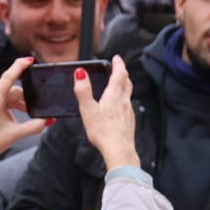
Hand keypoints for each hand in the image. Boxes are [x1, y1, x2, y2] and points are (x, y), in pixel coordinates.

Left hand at [0, 56, 47, 180]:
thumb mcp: (15, 134)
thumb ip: (34, 126)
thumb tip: (48, 120)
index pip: (8, 77)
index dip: (20, 66)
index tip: (30, 60)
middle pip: (13, 91)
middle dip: (25, 101)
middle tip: (35, 113)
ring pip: (8, 96)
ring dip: (19, 105)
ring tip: (26, 118)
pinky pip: (2, 101)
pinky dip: (11, 107)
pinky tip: (15, 119)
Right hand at [78, 55, 138, 169]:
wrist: (119, 150)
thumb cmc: (103, 132)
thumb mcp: (88, 110)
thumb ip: (83, 91)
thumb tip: (80, 73)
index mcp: (114, 96)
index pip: (119, 74)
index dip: (118, 64)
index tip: (116, 58)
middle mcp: (124, 101)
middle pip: (127, 82)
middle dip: (123, 73)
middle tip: (118, 69)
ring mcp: (129, 112)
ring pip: (129, 94)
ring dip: (124, 86)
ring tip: (119, 84)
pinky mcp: (130, 122)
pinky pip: (128, 106)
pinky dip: (124, 100)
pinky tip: (119, 107)